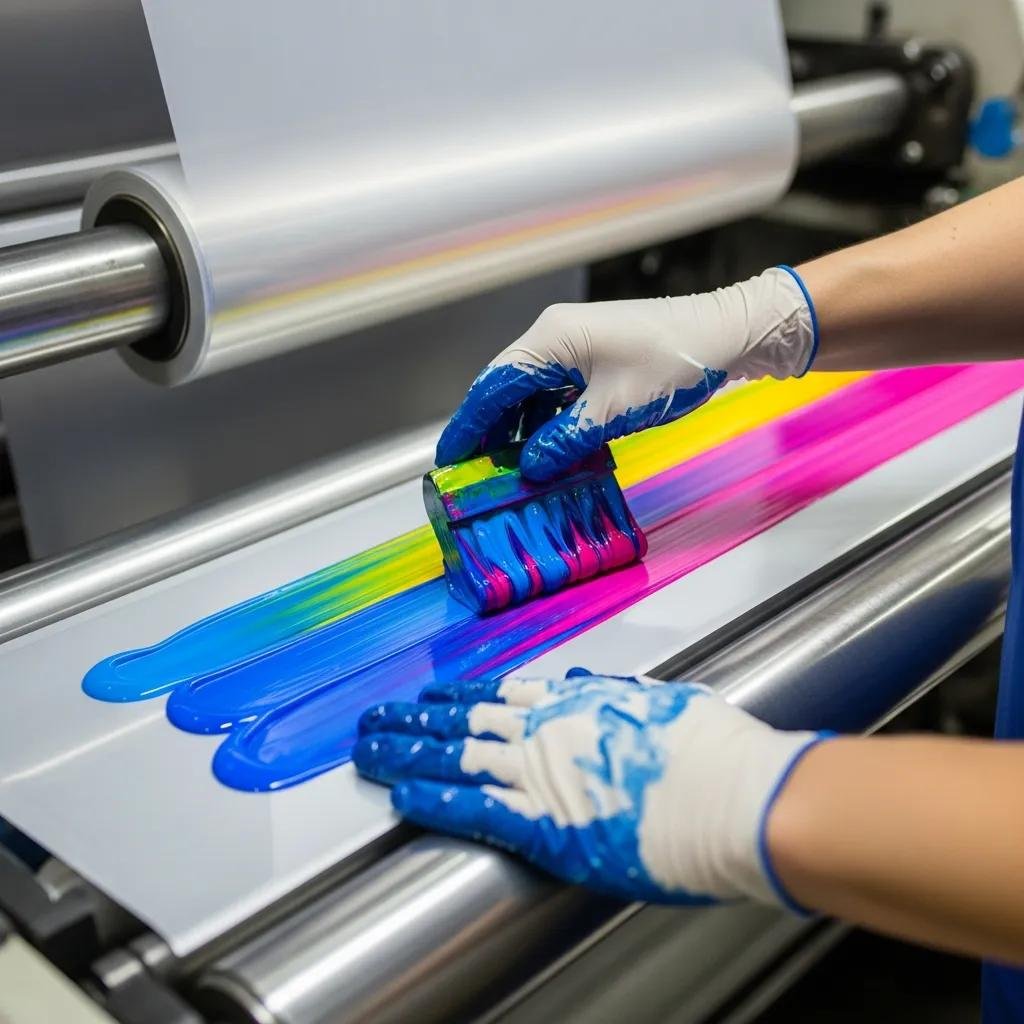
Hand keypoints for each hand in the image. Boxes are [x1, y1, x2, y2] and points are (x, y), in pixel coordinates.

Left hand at [354, 670, 827, 906]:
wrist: (737, 794)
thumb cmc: (713, 749)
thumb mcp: (662, 701)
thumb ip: (612, 692)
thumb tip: (577, 681)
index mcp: (576, 704)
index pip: (498, 695)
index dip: (458, 696)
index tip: (431, 695)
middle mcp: (547, 732)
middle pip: (463, 721)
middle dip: (414, 721)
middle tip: (375, 718)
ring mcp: (540, 776)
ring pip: (454, 759)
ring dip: (406, 755)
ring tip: (368, 750)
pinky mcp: (544, 826)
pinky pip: (472, 810)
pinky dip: (433, 802)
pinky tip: (400, 797)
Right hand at [435, 267, 816, 480]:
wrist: (723, 335)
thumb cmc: (672, 362)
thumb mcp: (612, 411)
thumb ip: (564, 441)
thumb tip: (530, 468)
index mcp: (550, 340)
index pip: (493, 386)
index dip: (467, 424)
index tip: (449, 457)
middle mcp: (555, 338)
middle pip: (507, 389)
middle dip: (491, 432)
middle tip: (477, 472)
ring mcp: (576, 347)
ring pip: (533, 394)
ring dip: (523, 432)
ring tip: (514, 470)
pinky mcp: (595, 360)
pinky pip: (559, 395)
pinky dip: (551, 424)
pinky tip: (553, 452)